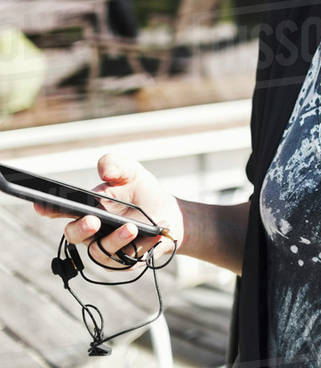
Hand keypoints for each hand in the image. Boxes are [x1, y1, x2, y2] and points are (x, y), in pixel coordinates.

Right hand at [35, 153, 184, 268]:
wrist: (170, 214)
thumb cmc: (143, 194)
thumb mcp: (132, 174)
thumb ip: (117, 165)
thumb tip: (104, 170)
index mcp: (85, 208)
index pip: (59, 210)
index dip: (47, 208)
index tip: (41, 204)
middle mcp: (90, 231)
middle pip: (74, 235)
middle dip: (81, 229)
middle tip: (94, 220)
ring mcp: (105, 248)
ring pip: (100, 251)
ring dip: (115, 240)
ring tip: (131, 228)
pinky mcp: (123, 262)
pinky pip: (125, 260)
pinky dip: (140, 247)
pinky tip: (153, 235)